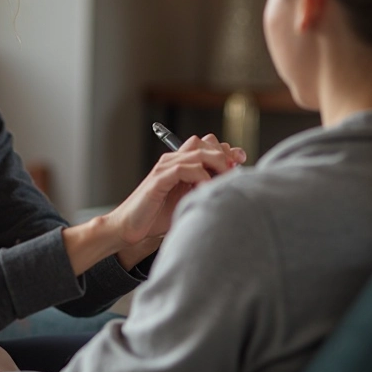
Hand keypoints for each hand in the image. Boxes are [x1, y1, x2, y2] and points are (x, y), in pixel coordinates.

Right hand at [61, 134, 242, 275]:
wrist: (130, 228)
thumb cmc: (158, 217)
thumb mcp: (188, 200)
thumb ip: (205, 189)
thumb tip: (233, 185)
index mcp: (180, 163)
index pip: (207, 144)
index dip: (227, 150)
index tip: (241, 161)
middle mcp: (172, 160)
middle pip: (204, 143)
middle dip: (225, 154)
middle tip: (236, 171)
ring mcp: (165, 168)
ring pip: (197, 153)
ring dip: (217, 164)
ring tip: (225, 180)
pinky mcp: (158, 180)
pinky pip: (183, 169)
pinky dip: (200, 176)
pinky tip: (205, 189)